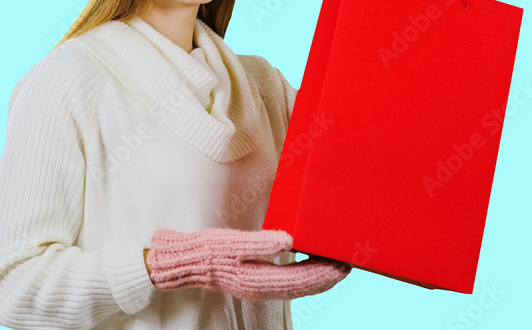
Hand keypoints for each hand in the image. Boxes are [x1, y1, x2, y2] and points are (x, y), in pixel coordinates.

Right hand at [146, 227, 349, 299]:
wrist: (184, 261)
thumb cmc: (206, 250)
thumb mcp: (232, 242)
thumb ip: (261, 242)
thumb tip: (290, 242)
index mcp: (258, 281)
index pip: (301, 280)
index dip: (325, 273)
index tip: (344, 263)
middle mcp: (262, 288)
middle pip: (304, 286)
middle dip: (327, 275)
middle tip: (348, 261)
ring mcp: (259, 286)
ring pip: (297, 286)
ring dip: (317, 275)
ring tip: (334, 261)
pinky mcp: (255, 280)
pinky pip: (287, 281)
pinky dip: (302, 273)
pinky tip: (307, 260)